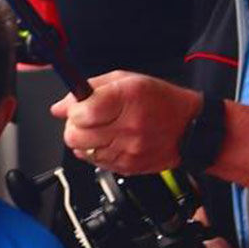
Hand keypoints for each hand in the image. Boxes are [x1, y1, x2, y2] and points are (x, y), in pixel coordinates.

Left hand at [52, 71, 202, 173]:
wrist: (190, 128)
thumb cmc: (159, 100)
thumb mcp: (125, 80)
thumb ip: (89, 89)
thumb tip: (59, 107)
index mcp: (126, 99)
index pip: (82, 113)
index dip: (73, 110)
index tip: (78, 107)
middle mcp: (127, 126)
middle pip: (76, 136)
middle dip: (74, 127)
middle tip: (84, 121)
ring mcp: (128, 150)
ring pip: (82, 152)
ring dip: (85, 141)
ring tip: (101, 130)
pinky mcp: (128, 167)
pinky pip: (96, 163)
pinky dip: (97, 153)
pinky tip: (110, 141)